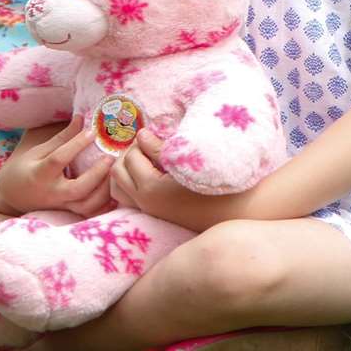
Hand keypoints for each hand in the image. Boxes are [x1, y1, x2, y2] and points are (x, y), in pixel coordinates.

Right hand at [0, 115, 115, 215]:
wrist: (14, 195)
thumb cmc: (27, 168)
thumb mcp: (39, 150)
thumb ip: (62, 138)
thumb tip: (81, 118)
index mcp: (40, 173)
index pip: (59, 159)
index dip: (76, 145)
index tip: (91, 132)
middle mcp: (52, 192)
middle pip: (78, 189)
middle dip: (96, 174)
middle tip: (110, 157)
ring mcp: (61, 205)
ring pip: (86, 206)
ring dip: (104, 191)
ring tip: (114, 173)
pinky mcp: (68, 212)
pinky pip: (89, 213)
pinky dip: (103, 205)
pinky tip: (114, 190)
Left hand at [108, 130, 238, 231]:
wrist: (234, 210)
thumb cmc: (214, 181)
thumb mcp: (186, 160)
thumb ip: (159, 148)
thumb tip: (140, 135)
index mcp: (150, 189)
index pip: (130, 158)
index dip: (140, 143)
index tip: (155, 136)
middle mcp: (144, 203)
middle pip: (117, 175)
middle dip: (127, 156)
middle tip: (146, 147)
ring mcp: (149, 212)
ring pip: (119, 190)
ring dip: (126, 172)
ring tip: (145, 160)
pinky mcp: (156, 215)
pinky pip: (131, 199)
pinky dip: (132, 184)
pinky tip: (151, 173)